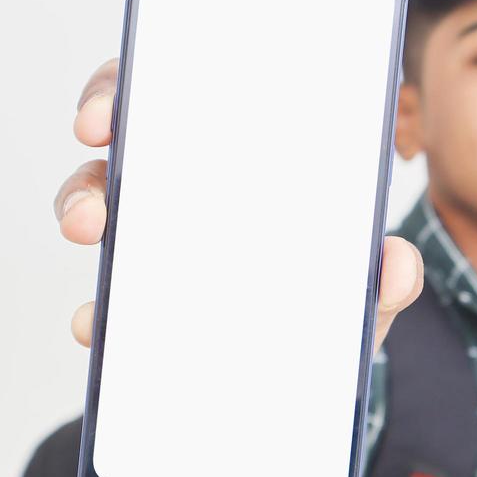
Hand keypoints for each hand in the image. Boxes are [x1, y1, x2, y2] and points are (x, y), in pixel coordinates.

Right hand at [54, 57, 424, 352]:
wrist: (305, 390)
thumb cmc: (327, 314)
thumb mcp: (363, 292)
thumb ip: (389, 278)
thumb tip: (396, 263)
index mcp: (237, 164)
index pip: (175, 98)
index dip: (132, 85)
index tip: (116, 101)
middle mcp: (183, 193)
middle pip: (123, 141)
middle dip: (102, 131)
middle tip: (96, 144)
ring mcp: (152, 249)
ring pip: (96, 208)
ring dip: (80, 205)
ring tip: (90, 227)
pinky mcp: (136, 313)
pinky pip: (103, 304)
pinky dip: (96, 312)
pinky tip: (97, 322)